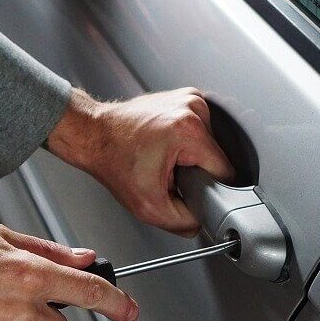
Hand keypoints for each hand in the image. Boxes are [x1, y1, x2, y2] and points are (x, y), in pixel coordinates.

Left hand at [47, 87, 234, 235]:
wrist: (94, 135)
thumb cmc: (113, 161)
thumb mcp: (148, 206)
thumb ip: (183, 222)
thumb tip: (202, 222)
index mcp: (189, 130)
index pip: (225, 171)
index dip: (209, 188)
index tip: (187, 189)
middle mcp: (193, 108)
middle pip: (216, 157)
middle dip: (196, 171)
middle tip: (168, 174)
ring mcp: (189, 99)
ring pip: (209, 145)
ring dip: (191, 157)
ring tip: (164, 158)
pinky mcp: (184, 98)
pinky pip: (199, 131)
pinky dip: (186, 142)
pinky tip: (165, 146)